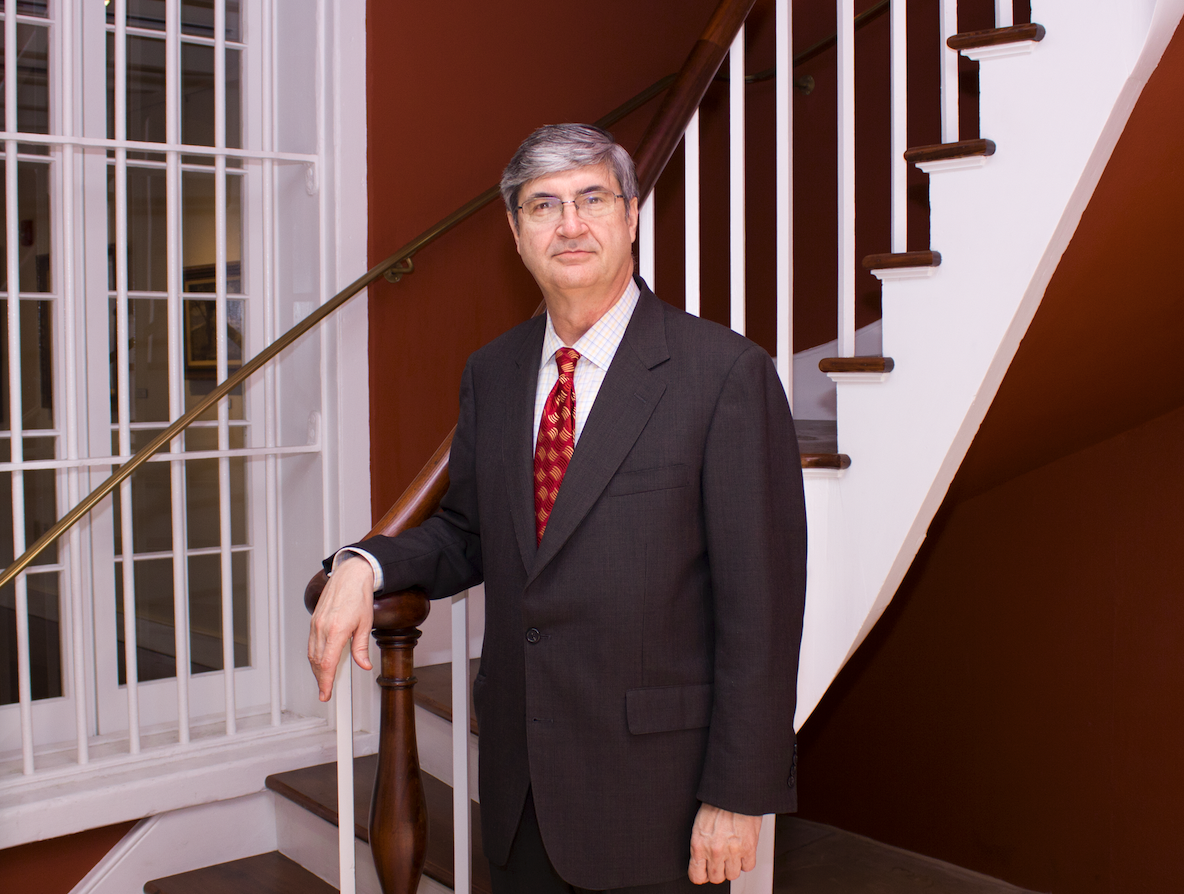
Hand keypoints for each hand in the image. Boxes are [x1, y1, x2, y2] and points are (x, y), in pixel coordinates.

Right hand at [307, 556, 375, 700]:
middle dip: (321, 679)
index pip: (328, 663)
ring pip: (312, 654)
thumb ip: (361, 648)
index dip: (326, 681)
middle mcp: (322, 628)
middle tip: (325, 692)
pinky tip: (320, 662)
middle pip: (317, 662)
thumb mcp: (365, 624)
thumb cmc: (359, 596)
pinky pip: (311, 643)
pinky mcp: (314, 620)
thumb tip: (364, 665)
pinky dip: (314, 656)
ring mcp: (316, 624)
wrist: (350, 575)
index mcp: (337, 630)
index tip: (326, 693)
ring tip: (323, 680)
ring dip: (316, 669)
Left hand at [687, 803, 761, 884]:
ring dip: (732, 866)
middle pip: (716, 878)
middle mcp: (715, 851)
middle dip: (718, 870)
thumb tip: (702, 860)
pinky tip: (742, 851)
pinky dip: (746, 861)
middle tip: (720, 859)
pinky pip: (748, 867)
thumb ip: (701, 844)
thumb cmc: (717, 803)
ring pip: (732, 875)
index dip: (701, 875)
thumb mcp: (700, 824)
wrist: (734, 791)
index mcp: (699, 844)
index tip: (704, 871)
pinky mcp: (749, 848)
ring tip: (732, 854)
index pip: (697, 876)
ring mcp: (732, 851)